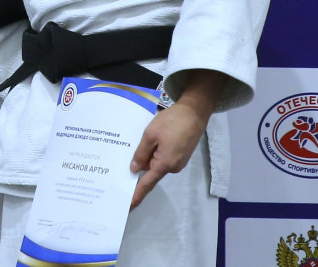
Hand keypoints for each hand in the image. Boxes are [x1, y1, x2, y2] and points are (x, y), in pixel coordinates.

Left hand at [129, 71, 223, 208]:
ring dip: (147, 157)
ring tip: (138, 146)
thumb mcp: (150, 135)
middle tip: (122, 163)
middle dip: (140, 168)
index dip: (138, 194)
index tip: (129, 204)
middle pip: (151, 171)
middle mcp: (173, 167)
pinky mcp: (181, 154)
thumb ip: (141, 153)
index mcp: (165, 164)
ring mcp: (179, 161)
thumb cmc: (171, 122)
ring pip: (156, 163)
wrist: (194, 112)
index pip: (148, 183)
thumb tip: (135, 169)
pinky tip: (149, 143)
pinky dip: (154, 153)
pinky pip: (163, 158)